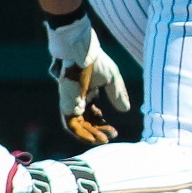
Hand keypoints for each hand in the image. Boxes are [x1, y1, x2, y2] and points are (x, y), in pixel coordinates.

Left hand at [45, 15, 130, 144]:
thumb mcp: (112, 79)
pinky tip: (93, 137)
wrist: (81, 52)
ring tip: (103, 140)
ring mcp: (71, 103)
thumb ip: (118, 94)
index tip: (114, 131)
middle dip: (98, 132)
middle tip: (110, 136)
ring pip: (78, 126)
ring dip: (90, 135)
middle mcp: (78, 100)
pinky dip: (81, 133)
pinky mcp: (65, 104)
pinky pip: (71, 124)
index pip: (94, 115)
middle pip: (87, 123)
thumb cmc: (96, 61)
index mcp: (88, 94)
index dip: (104, 124)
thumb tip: (126, 110)